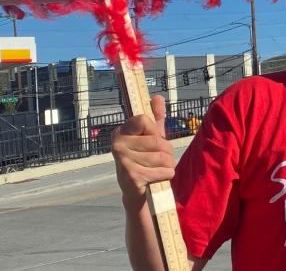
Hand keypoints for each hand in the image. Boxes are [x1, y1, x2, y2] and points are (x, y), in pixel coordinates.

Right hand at [111, 95, 175, 210]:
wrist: (135, 189)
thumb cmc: (144, 158)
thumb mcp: (150, 135)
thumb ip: (155, 116)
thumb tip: (157, 97)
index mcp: (121, 131)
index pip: (143, 119)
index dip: (155, 130)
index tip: (152, 138)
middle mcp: (117, 145)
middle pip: (157, 141)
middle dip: (167, 151)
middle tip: (161, 157)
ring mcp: (123, 162)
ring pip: (163, 157)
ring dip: (168, 164)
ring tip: (160, 167)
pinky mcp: (132, 177)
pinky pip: (163, 171)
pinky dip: (167, 174)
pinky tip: (159, 177)